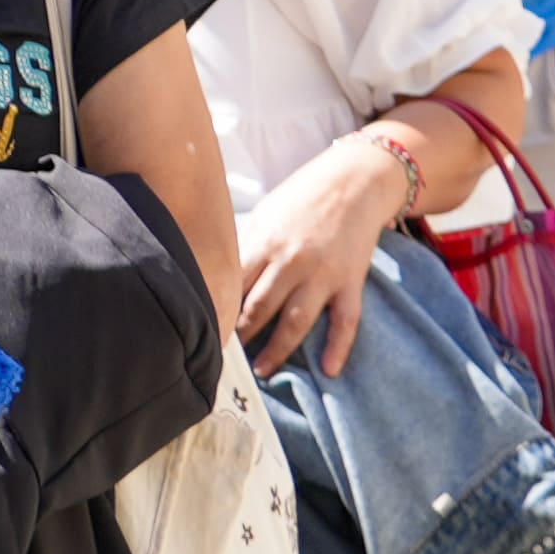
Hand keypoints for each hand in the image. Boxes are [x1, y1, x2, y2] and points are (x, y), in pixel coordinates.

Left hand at [230, 125, 419, 372]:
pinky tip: (329, 369)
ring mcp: (323, 273)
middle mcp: (291, 260)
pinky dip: (339, 346)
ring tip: (261, 373)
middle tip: (221, 362)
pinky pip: (346, 319)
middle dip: (239, 336)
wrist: (356, 180)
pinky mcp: (351, 280)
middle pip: (258, 307)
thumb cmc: (303, 198)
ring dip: (277, 349)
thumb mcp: (265, 215)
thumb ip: (245, 247)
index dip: (214, 311)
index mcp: (263, 242)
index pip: (232, 285)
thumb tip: (214, 274)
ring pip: (295, 319)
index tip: (199, 333)